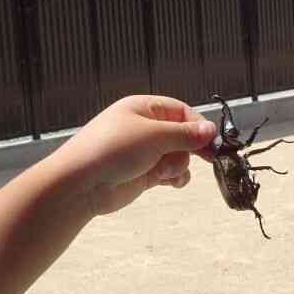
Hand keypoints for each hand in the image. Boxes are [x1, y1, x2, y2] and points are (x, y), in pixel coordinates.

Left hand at [49, 95, 216, 217]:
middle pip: (183, 134)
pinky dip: (174, 177)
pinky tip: (171, 182)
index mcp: (143, 109)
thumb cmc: (111, 150)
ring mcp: (145, 152)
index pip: (181, 111)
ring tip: (166, 172)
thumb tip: (211, 129)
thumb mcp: (153, 136)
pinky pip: (170, 173)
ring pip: (178, 156)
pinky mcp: (144, 174)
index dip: (198, 125)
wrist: (81, 184)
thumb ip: (185, 134)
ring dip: (179, 164)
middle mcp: (145, 129)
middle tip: (208, 158)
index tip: (212, 141)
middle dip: (191, 147)